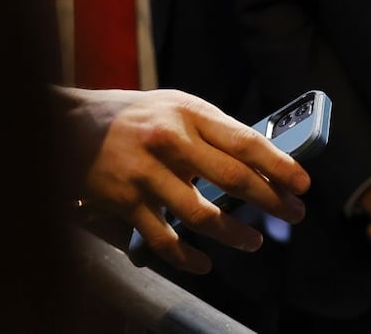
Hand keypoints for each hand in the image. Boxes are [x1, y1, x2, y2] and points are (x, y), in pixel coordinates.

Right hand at [60, 88, 310, 273]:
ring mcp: (147, 174)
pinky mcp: (126, 201)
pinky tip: (204, 263)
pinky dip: (187, 257)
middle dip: (270, 199)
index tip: (303, 183)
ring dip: (234, 233)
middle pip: (231, 178)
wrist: (67, 124)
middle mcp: (171, 142)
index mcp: (190, 114)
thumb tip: (259, 159)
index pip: (245, 141)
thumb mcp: (177, 107)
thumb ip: (212, 131)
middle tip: (294, 212)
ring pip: (201, 214)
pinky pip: (163, 238)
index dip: (279, 164)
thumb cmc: (135, 116)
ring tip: (255, 241)